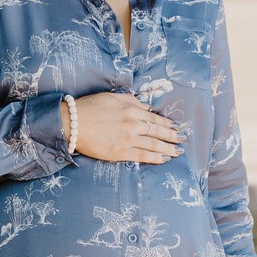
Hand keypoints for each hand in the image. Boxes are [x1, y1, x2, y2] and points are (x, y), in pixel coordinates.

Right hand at [64, 93, 185, 164]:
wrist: (73, 123)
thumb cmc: (90, 107)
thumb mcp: (113, 98)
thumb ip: (132, 101)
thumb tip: (147, 108)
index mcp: (132, 110)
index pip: (155, 118)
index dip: (167, 124)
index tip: (176, 127)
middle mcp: (133, 124)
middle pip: (158, 132)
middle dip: (172, 137)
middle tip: (182, 140)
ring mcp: (128, 140)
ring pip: (154, 145)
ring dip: (168, 149)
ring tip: (177, 152)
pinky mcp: (120, 153)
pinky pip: (142, 156)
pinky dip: (155, 158)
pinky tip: (164, 159)